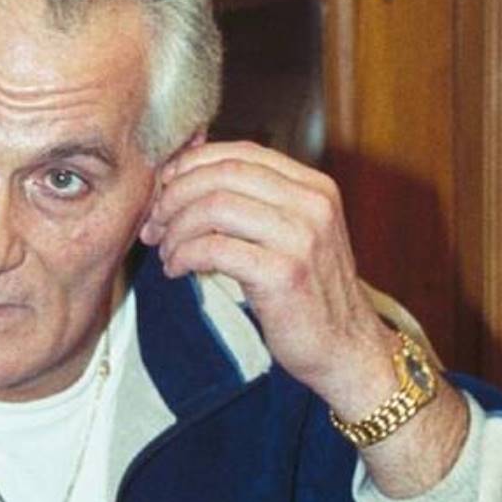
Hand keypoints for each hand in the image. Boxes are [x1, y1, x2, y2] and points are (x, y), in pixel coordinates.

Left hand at [139, 140, 398, 416]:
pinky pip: (214, 248)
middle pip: (223, 175)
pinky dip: (183, 255)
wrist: (347, 349)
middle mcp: (312, 204)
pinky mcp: (283, 273)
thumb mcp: (294, 234)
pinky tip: (177, 270)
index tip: (165, 187)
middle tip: (155, 223)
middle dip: (175, 196)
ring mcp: (301, 238)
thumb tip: (189, 177)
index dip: (193, 165)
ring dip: (176, 228)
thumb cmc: (310, 294)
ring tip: (166, 252)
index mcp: (314, 187)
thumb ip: (257, 203)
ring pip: (214, 207)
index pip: (241, 152)